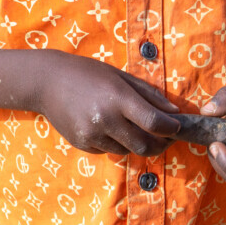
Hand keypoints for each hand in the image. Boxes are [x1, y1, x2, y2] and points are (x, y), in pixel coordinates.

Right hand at [40, 58, 180, 157]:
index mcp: (118, 98)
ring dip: (137, 144)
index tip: (177, 127)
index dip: (171, 129)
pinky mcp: (82, 144)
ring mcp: (92, 134)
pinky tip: (111, 128)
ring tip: (135, 128)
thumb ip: (149, 95)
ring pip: (127, 151)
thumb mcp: (121, 76)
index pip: (154, 122)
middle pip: (144, 145)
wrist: (48, 82)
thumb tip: (175, 112)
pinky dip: (117, 144)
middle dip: (160, 145)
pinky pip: (109, 151)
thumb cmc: (89, 73)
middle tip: (166, 138)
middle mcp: (105, 119)